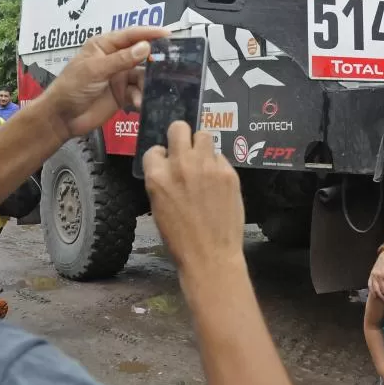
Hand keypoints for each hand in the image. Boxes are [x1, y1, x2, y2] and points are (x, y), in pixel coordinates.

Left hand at [41, 26, 167, 139]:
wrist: (62, 118)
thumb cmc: (72, 87)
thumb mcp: (95, 70)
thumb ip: (121, 59)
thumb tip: (146, 47)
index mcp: (104, 46)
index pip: (130, 35)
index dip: (149, 33)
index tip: (168, 34)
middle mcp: (115, 59)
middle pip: (140, 54)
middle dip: (154, 59)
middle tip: (172, 63)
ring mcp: (120, 77)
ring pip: (142, 75)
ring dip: (147, 83)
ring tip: (151, 90)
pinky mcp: (123, 95)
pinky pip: (139, 92)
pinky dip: (141, 97)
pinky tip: (139, 104)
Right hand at [142, 121, 244, 276]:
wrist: (210, 255)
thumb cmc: (180, 238)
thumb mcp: (158, 206)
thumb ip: (162, 181)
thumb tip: (168, 166)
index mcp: (157, 176)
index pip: (155, 149)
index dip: (162, 156)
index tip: (168, 164)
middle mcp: (181, 165)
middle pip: (179, 128)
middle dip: (181, 136)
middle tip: (187, 150)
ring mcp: (206, 166)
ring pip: (205, 135)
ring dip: (202, 146)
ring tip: (204, 162)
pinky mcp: (228, 172)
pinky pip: (221, 156)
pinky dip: (218, 165)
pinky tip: (218, 182)